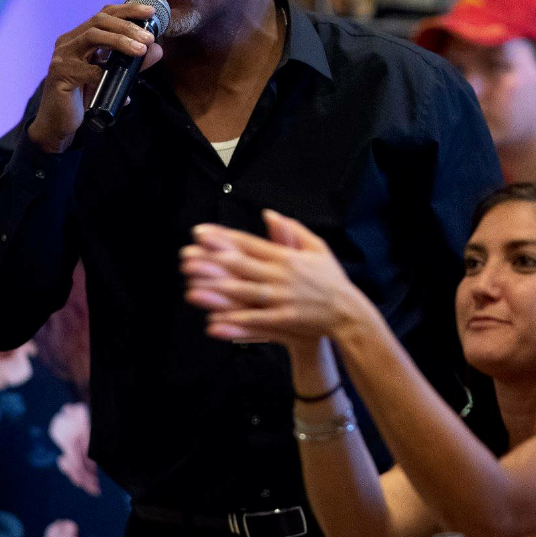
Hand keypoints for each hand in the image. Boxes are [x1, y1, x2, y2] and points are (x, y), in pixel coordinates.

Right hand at [28, 1, 165, 155]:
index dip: (127, 10)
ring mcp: (62, 57)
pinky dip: (104, 73)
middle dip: (127, 26)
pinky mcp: (60, 75)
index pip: (104, 14)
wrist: (58, 123)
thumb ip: (131, 62)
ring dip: (120, 40)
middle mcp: (68, 42)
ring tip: (140, 50)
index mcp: (79, 37)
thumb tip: (157, 50)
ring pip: (92, 36)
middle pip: (99, 21)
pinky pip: (87, 70)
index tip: (149, 12)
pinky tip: (114, 80)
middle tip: (149, 38)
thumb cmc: (83, 96)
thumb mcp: (110, 75)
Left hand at [180, 211, 365, 345]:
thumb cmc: (331, 280)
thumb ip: (292, 231)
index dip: (223, 238)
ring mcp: (283, 298)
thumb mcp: (318, 248)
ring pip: (245, 292)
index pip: (249, 244)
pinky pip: (257, 320)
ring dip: (217, 291)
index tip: (200, 233)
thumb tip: (269, 215)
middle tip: (186, 257)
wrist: (349, 312)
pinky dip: (236, 321)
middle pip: (241, 265)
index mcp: (287, 257)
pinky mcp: (285, 319)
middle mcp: (282, 275)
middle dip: (211, 261)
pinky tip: (215, 321)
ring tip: (191, 289)